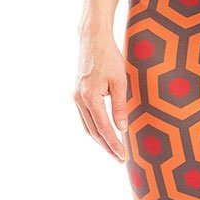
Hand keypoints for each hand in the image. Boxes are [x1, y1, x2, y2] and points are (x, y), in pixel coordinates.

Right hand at [74, 34, 127, 161]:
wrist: (92, 40)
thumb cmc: (109, 57)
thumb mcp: (120, 81)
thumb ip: (120, 106)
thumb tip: (122, 128)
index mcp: (89, 97)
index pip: (104, 128)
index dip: (114, 144)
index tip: (123, 156)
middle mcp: (79, 99)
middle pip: (94, 132)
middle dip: (107, 147)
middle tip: (120, 159)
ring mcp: (75, 98)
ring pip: (88, 127)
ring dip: (100, 140)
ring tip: (114, 151)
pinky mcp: (77, 95)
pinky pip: (85, 118)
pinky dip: (95, 129)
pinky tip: (104, 135)